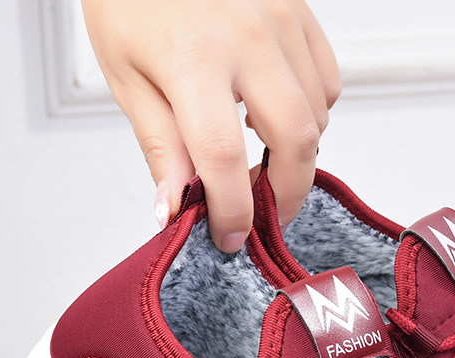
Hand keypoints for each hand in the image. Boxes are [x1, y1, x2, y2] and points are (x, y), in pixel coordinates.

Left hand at [81, 0, 340, 250]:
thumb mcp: (126, 74)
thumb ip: (161, 146)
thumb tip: (178, 208)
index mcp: (191, 59)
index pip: (222, 160)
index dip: (232, 212)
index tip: (230, 238)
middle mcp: (246, 38)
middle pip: (294, 143)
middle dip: (286, 194)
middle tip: (264, 212)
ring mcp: (281, 20)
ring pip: (318, 117)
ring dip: (296, 153)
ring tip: (261, 156)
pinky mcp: (300, 10)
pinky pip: (327, 82)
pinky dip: (312, 112)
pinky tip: (276, 111)